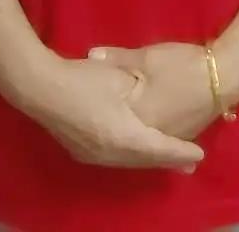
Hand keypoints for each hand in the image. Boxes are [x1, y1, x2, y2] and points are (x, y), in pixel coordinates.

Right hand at [21, 53, 204, 172]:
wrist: (40, 88)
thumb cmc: (82, 79)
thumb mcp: (117, 76)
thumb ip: (138, 84)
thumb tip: (150, 89)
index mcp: (123, 136)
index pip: (159, 147)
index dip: (179, 152)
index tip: (198, 155)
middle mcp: (111, 154)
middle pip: (145, 159)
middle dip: (167, 159)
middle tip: (189, 162)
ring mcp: (94, 156)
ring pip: (130, 161)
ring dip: (149, 158)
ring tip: (168, 158)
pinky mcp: (82, 152)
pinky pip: (116, 158)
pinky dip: (132, 155)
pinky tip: (135, 149)